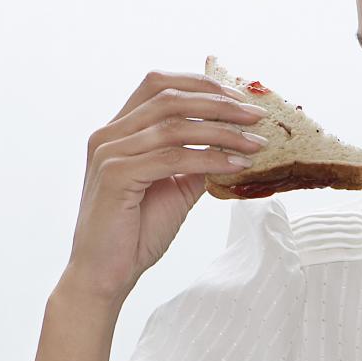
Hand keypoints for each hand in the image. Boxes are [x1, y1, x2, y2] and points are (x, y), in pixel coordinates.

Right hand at [63, 69, 269, 302]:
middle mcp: (108, 135)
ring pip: (175, 126)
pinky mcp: (116, 176)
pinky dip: (209, 158)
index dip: (200, 84)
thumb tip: (227, 147)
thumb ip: (193, 164)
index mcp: (117, 132)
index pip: (158, 85)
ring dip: (222, 131)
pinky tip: (236, 165)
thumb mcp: (172, 190)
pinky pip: (172, 158)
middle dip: (218, 103)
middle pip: (169, 97)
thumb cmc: (134, 235)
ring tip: (256, 142)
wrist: (104, 276)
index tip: (238, 98)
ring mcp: (109, 153)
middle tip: (256, 116)